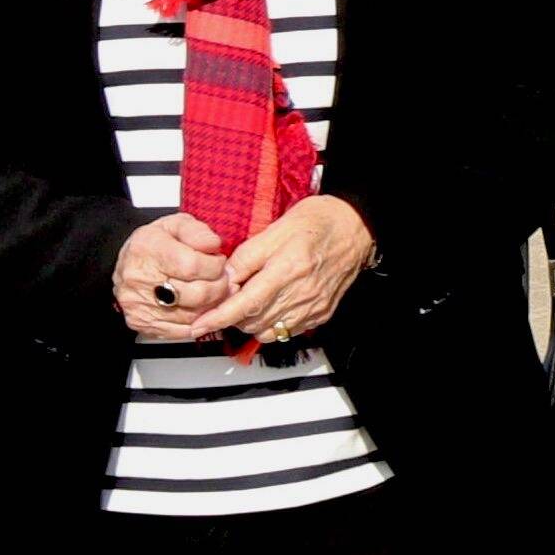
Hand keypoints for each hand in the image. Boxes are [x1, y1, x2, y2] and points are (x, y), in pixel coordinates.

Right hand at [113, 212, 232, 336]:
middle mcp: (140, 279)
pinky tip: (200, 308)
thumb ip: (197, 231)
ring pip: (193, 315)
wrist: (127, 264)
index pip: (193, 265)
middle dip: (219, 287)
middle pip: (196, 294)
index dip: (215, 266)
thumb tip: (213, 245)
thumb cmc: (153, 244)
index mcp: (147, 249)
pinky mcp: (142, 323)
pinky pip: (182, 331)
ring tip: (213, 292)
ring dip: (211, 306)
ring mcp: (140, 305)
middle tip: (221, 279)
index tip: (218, 262)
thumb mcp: (174, 225)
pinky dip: (197, 321)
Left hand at [225, 195, 373, 345]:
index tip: (199, 326)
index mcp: (287, 270)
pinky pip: (288, 330)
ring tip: (247, 301)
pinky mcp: (321, 314)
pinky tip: (270, 305)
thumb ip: (246, 257)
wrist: (354, 227)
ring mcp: (313, 308)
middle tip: (224, 300)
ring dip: (251, 322)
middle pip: (254, 321)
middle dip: (232, 316)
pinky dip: (272, 323)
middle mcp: (301, 294)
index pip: (245, 304)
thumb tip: (224, 279)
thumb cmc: (315, 222)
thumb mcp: (274, 229)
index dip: (218, 318)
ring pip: (269, 331)